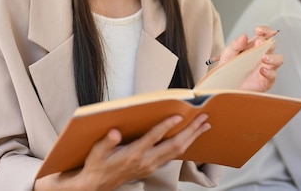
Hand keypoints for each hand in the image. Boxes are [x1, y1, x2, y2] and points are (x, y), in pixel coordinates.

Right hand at [34, 114, 210, 190]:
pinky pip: (173, 156)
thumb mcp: (96, 153)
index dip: (166, 126)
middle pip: (174, 145)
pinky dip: (185, 145)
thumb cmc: (97, 166)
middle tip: (203, 118)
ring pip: (177, 151)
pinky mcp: (152, 167)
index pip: (153, 138)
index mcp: (133, 154)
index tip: (178, 116)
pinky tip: (191, 138)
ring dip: (192, 138)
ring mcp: (151, 165)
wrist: (96, 185)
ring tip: (204, 126)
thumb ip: (106, 142)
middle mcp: (146, 161)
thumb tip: (115, 132)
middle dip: (190, 131)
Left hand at [220, 26, 282, 92]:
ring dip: (272, 57)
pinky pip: (273, 75)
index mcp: (254, 47)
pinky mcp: (267, 80)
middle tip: (258, 43)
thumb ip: (235, 45)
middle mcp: (262, 55)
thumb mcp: (228, 55)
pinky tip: (261, 71)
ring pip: (279, 59)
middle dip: (267, 43)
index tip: (259, 30)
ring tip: (263, 58)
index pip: (264, 35)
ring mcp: (266, 67)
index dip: (264, 30)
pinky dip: (269, 72)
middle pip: (272, 45)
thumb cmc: (230, 70)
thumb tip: (243, 36)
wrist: (227, 87)